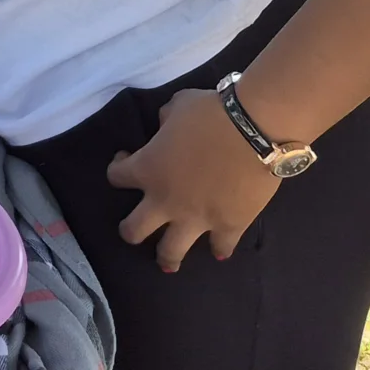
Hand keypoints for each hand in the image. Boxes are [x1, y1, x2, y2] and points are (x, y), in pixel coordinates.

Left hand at [107, 87, 280, 270]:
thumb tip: (166, 127)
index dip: (117, 168)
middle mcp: (165, 200)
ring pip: (171, 252)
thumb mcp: (175, 107)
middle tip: (133, 231)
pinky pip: (220, 246)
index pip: (115, 177)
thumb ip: (164, 120)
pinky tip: (218, 251)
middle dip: (130, 231)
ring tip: (166, 263)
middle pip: (134, 229)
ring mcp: (197, 218)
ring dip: (167, 257)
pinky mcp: (229, 226)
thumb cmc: (210, 112)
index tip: (126, 160)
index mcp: (147, 168)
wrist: (254, 130)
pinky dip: (220, 248)